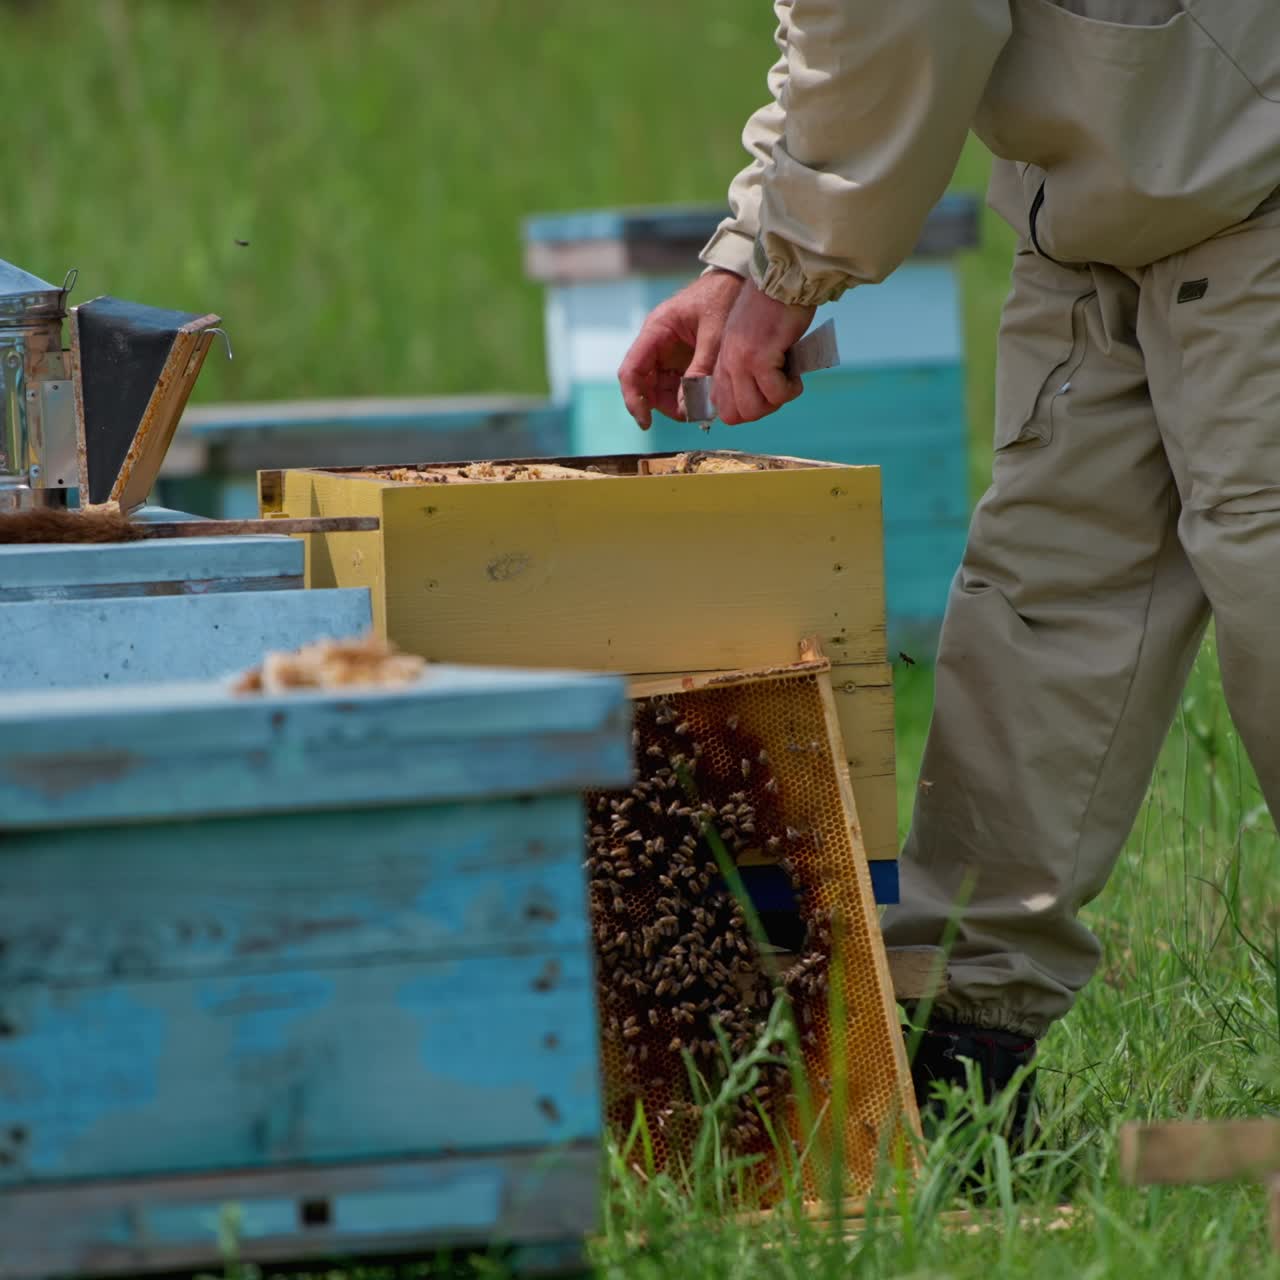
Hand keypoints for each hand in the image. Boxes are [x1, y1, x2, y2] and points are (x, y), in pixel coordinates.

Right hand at [618, 270, 743, 428]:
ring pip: (659, 387)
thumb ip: (703, 365)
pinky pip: (676, 383)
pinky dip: (686, 395)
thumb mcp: (716, 332)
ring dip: (675, 402)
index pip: (632, 370)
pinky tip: (703, 400)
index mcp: (657, 329)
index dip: (634, 399)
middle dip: (660, 404)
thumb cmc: (723, 295)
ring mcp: (668, 351)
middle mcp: (657, 342)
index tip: (645, 422)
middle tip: (688, 416)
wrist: (738, 280)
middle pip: (643, 383)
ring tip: (700, 409)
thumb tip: (690, 402)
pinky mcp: (682, 357)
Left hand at [712, 282, 815, 424]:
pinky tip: (796, 374)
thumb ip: (745, 368)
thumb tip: (759, 397)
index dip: (745, 410)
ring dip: (776, 401)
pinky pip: (776, 393)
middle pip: (735, 416)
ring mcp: (742, 361)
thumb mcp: (749, 341)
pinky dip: (791, 389)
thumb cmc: (773, 308)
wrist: (782, 280)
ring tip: (788, 380)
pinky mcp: (761, 356)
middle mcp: (727, 363)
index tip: (764, 396)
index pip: (721, 407)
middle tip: (779, 389)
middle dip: (762, 410)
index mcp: (722, 361)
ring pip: (753, 409)